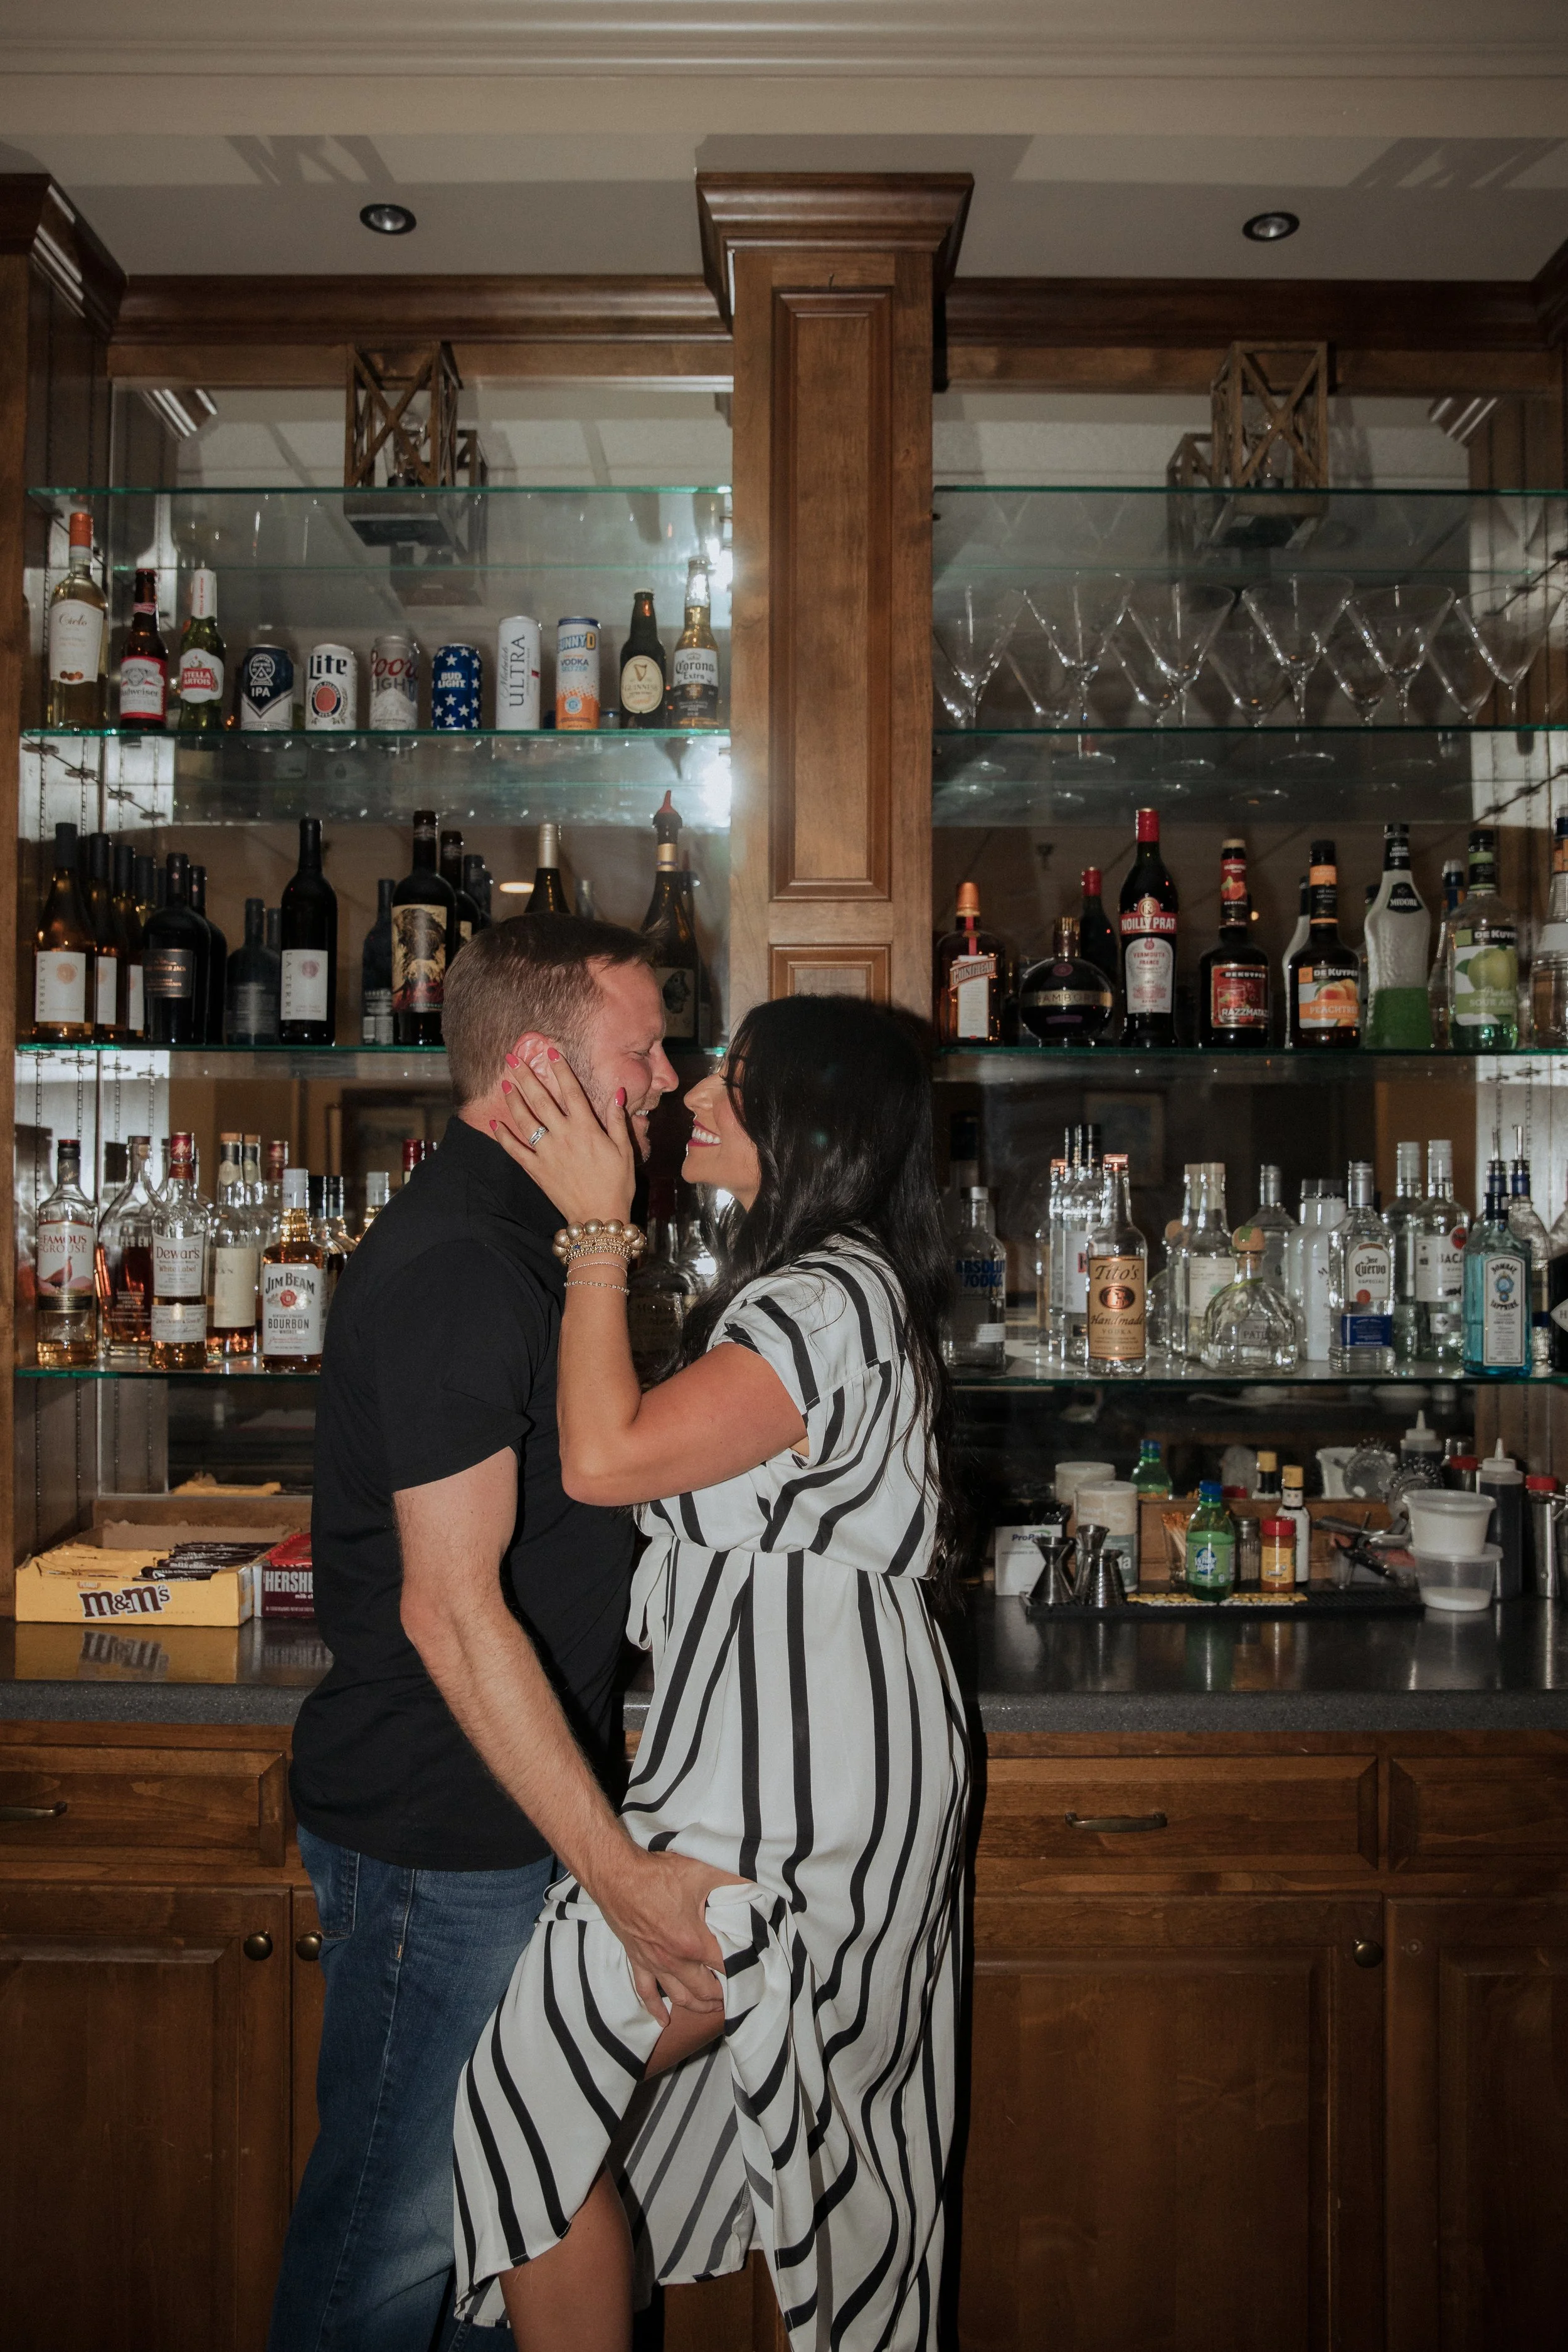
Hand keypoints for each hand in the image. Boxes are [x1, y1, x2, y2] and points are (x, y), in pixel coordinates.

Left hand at [491, 1047, 636, 1227]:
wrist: (599, 1216)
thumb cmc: (617, 1184)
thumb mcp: (625, 1150)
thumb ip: (618, 1120)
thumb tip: (618, 1093)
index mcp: (586, 1128)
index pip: (571, 1091)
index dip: (560, 1070)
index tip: (550, 1051)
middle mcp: (563, 1135)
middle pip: (540, 1099)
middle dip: (525, 1076)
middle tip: (512, 1058)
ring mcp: (546, 1152)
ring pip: (524, 1120)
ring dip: (512, 1100)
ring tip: (504, 1083)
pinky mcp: (535, 1170)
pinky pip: (515, 1150)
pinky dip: (503, 1136)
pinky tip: (494, 1123)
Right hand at [594, 1845, 747, 2023]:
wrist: (616, 1875)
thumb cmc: (657, 1874)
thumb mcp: (702, 1872)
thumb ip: (733, 1881)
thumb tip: (757, 1884)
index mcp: (693, 1943)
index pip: (726, 1967)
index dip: (743, 1970)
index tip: (754, 1970)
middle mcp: (674, 1960)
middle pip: (704, 1990)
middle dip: (722, 1996)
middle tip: (737, 1994)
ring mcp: (654, 1963)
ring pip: (679, 1997)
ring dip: (698, 2006)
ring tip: (712, 2008)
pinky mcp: (637, 1960)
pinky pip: (645, 1992)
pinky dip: (655, 2009)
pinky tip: (664, 2020)